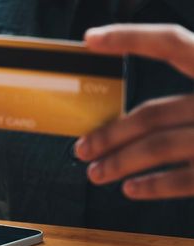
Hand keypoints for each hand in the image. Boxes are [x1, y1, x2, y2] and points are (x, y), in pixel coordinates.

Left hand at [75, 24, 193, 199]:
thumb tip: (135, 117)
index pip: (171, 42)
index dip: (128, 38)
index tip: (89, 39)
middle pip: (152, 112)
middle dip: (110, 132)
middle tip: (81, 148)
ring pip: (159, 146)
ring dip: (119, 161)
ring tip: (96, 173)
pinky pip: (187, 179)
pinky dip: (155, 186)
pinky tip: (131, 189)